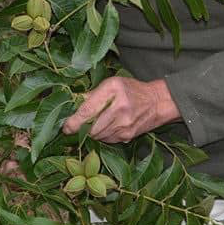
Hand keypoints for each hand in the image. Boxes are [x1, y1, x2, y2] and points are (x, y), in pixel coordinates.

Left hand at [61, 76, 180, 142]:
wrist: (157, 102)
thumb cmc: (131, 90)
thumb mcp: (112, 84)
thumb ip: (92, 94)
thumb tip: (74, 105)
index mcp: (113, 90)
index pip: (88, 110)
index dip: (73, 122)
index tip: (65, 128)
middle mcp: (120, 108)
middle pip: (91, 127)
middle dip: (82, 128)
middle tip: (79, 125)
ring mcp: (124, 124)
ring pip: (98, 136)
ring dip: (92, 132)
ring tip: (97, 123)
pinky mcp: (127, 136)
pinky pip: (107, 140)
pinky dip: (103, 135)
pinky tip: (107, 127)